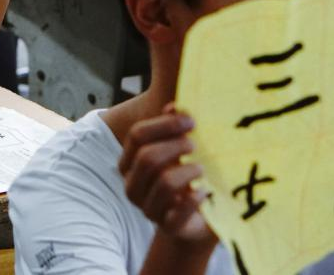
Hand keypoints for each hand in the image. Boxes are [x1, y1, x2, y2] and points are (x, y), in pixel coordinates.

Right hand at [119, 108, 216, 245]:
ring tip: (202, 168)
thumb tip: (174, 107)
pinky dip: (193, 199)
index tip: (190, 120)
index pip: (137, 135)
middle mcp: (132, 185)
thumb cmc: (184, 178)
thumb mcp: (177, 151)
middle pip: (147, 157)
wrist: (194, 220)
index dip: (164, 125)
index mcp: (128, 162)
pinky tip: (205, 191)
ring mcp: (147, 207)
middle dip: (175, 146)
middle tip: (196, 144)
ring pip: (163, 183)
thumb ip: (172, 129)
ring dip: (187, 171)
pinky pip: (178, 213)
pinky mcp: (167, 226)